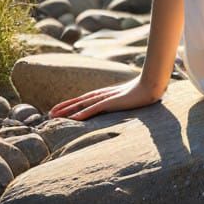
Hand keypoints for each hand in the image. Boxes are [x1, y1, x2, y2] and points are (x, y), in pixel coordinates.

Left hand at [49, 77, 163, 120]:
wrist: (154, 84)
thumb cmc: (146, 91)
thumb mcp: (132, 97)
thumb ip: (127, 99)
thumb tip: (126, 102)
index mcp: (108, 94)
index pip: (86, 99)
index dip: (72, 103)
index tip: (61, 108)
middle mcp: (104, 95)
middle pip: (80, 101)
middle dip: (64, 107)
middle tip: (50, 113)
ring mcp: (108, 98)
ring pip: (83, 105)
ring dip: (68, 110)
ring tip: (54, 116)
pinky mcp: (112, 102)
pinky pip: (95, 109)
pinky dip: (83, 113)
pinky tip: (73, 119)